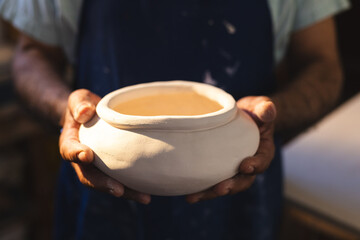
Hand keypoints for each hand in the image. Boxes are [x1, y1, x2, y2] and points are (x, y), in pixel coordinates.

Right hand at [59, 89, 150, 203]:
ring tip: (143, 197)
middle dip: (103, 184)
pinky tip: (149, 193)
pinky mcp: (113, 168)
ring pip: (108, 183)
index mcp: (71, 143)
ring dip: (125, 192)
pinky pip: (121, 180)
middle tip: (118, 190)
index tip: (87, 155)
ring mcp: (98, 166)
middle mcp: (82, 160)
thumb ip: (79, 103)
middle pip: (90, 176)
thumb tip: (86, 112)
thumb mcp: (78, 99)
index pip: (69, 150)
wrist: (90, 116)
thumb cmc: (84, 106)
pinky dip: (134, 187)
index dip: (76, 154)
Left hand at [186, 96, 275, 202]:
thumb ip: (265, 108)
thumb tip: (268, 110)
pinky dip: (201, 188)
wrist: (241, 116)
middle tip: (220, 189)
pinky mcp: (219, 169)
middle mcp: (249, 164)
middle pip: (243, 180)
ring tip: (194, 197)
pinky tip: (187, 193)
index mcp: (262, 151)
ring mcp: (233, 169)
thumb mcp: (260, 106)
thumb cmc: (253, 111)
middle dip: (232, 186)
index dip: (255, 165)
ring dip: (211, 193)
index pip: (262, 161)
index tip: (245, 166)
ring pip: (225, 185)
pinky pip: (212, 182)